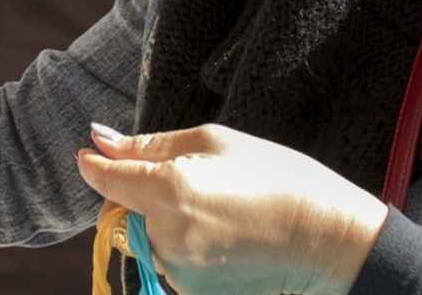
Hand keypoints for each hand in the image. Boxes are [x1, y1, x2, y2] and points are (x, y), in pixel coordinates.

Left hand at [77, 123, 388, 294]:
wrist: (330, 241)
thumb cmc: (279, 179)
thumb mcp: (216, 143)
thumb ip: (148, 146)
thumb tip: (97, 140)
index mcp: (170, 190)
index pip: (106, 179)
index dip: (96, 165)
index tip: (92, 155)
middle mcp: (166, 236)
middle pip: (122, 213)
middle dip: (139, 196)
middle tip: (191, 182)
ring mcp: (178, 270)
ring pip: (144, 240)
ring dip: (161, 223)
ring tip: (217, 210)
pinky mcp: (191, 292)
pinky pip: (168, 263)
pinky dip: (182, 247)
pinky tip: (224, 236)